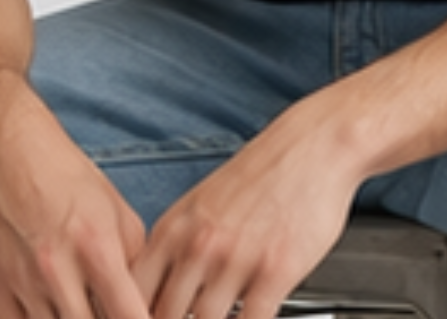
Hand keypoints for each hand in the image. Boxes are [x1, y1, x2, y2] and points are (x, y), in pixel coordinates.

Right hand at [0, 96, 149, 318]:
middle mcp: (59, 269)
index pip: (127, 313)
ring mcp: (24, 282)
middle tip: (111, 314)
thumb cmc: (71, 180)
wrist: (12, 154)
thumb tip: (146, 301)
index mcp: (97, 245)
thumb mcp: (117, 210)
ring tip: (84, 311)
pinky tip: (53, 316)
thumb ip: (134, 258)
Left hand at [132, 101, 358, 318]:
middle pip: (164, 317)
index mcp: (175, 227)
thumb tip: (156, 290)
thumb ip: (178, 244)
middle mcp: (200, 244)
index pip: (131, 291)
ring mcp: (236, 259)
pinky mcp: (275, 271)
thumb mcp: (204, 200)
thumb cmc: (264, 170)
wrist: (315, 144)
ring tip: (222, 318)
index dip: (132, 315)